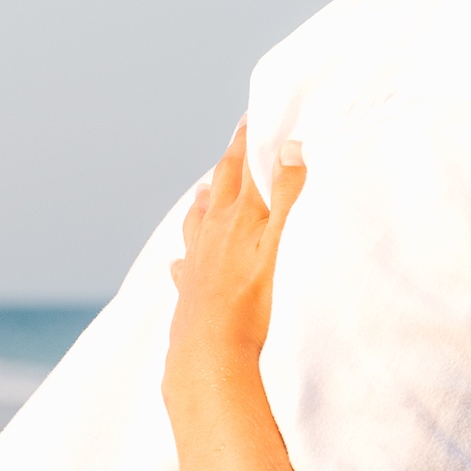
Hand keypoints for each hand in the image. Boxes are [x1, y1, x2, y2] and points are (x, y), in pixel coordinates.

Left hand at [164, 121, 306, 407]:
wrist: (210, 352)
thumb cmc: (253, 301)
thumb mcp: (282, 243)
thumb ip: (288, 194)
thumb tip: (289, 146)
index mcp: (239, 217)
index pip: (245, 169)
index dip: (249, 141)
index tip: (252, 117)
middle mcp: (213, 234)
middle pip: (220, 189)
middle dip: (229, 163)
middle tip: (234, 143)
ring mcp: (198, 262)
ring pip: (198, 223)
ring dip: (204, 203)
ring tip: (204, 190)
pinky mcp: (190, 293)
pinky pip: (185, 267)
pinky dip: (186, 257)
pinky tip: (181, 262)